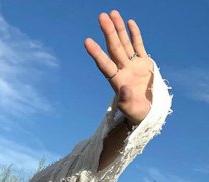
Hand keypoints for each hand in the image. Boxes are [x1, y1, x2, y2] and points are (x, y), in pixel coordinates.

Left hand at [84, 10, 153, 125]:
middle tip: (101, 17)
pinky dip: (134, 35)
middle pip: (114, 48)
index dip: (96, 53)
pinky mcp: (144, 63)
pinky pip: (138, 46)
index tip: (87, 41)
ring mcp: (133, 65)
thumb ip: (126, 100)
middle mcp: (123, 70)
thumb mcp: (132, 110)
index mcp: (117, 81)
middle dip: (108, 33)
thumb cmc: (136, 113)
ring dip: (118, 29)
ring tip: (112, 14)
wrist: (147, 112)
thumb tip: (123, 88)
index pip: (105, 64)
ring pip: (125, 44)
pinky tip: (129, 22)